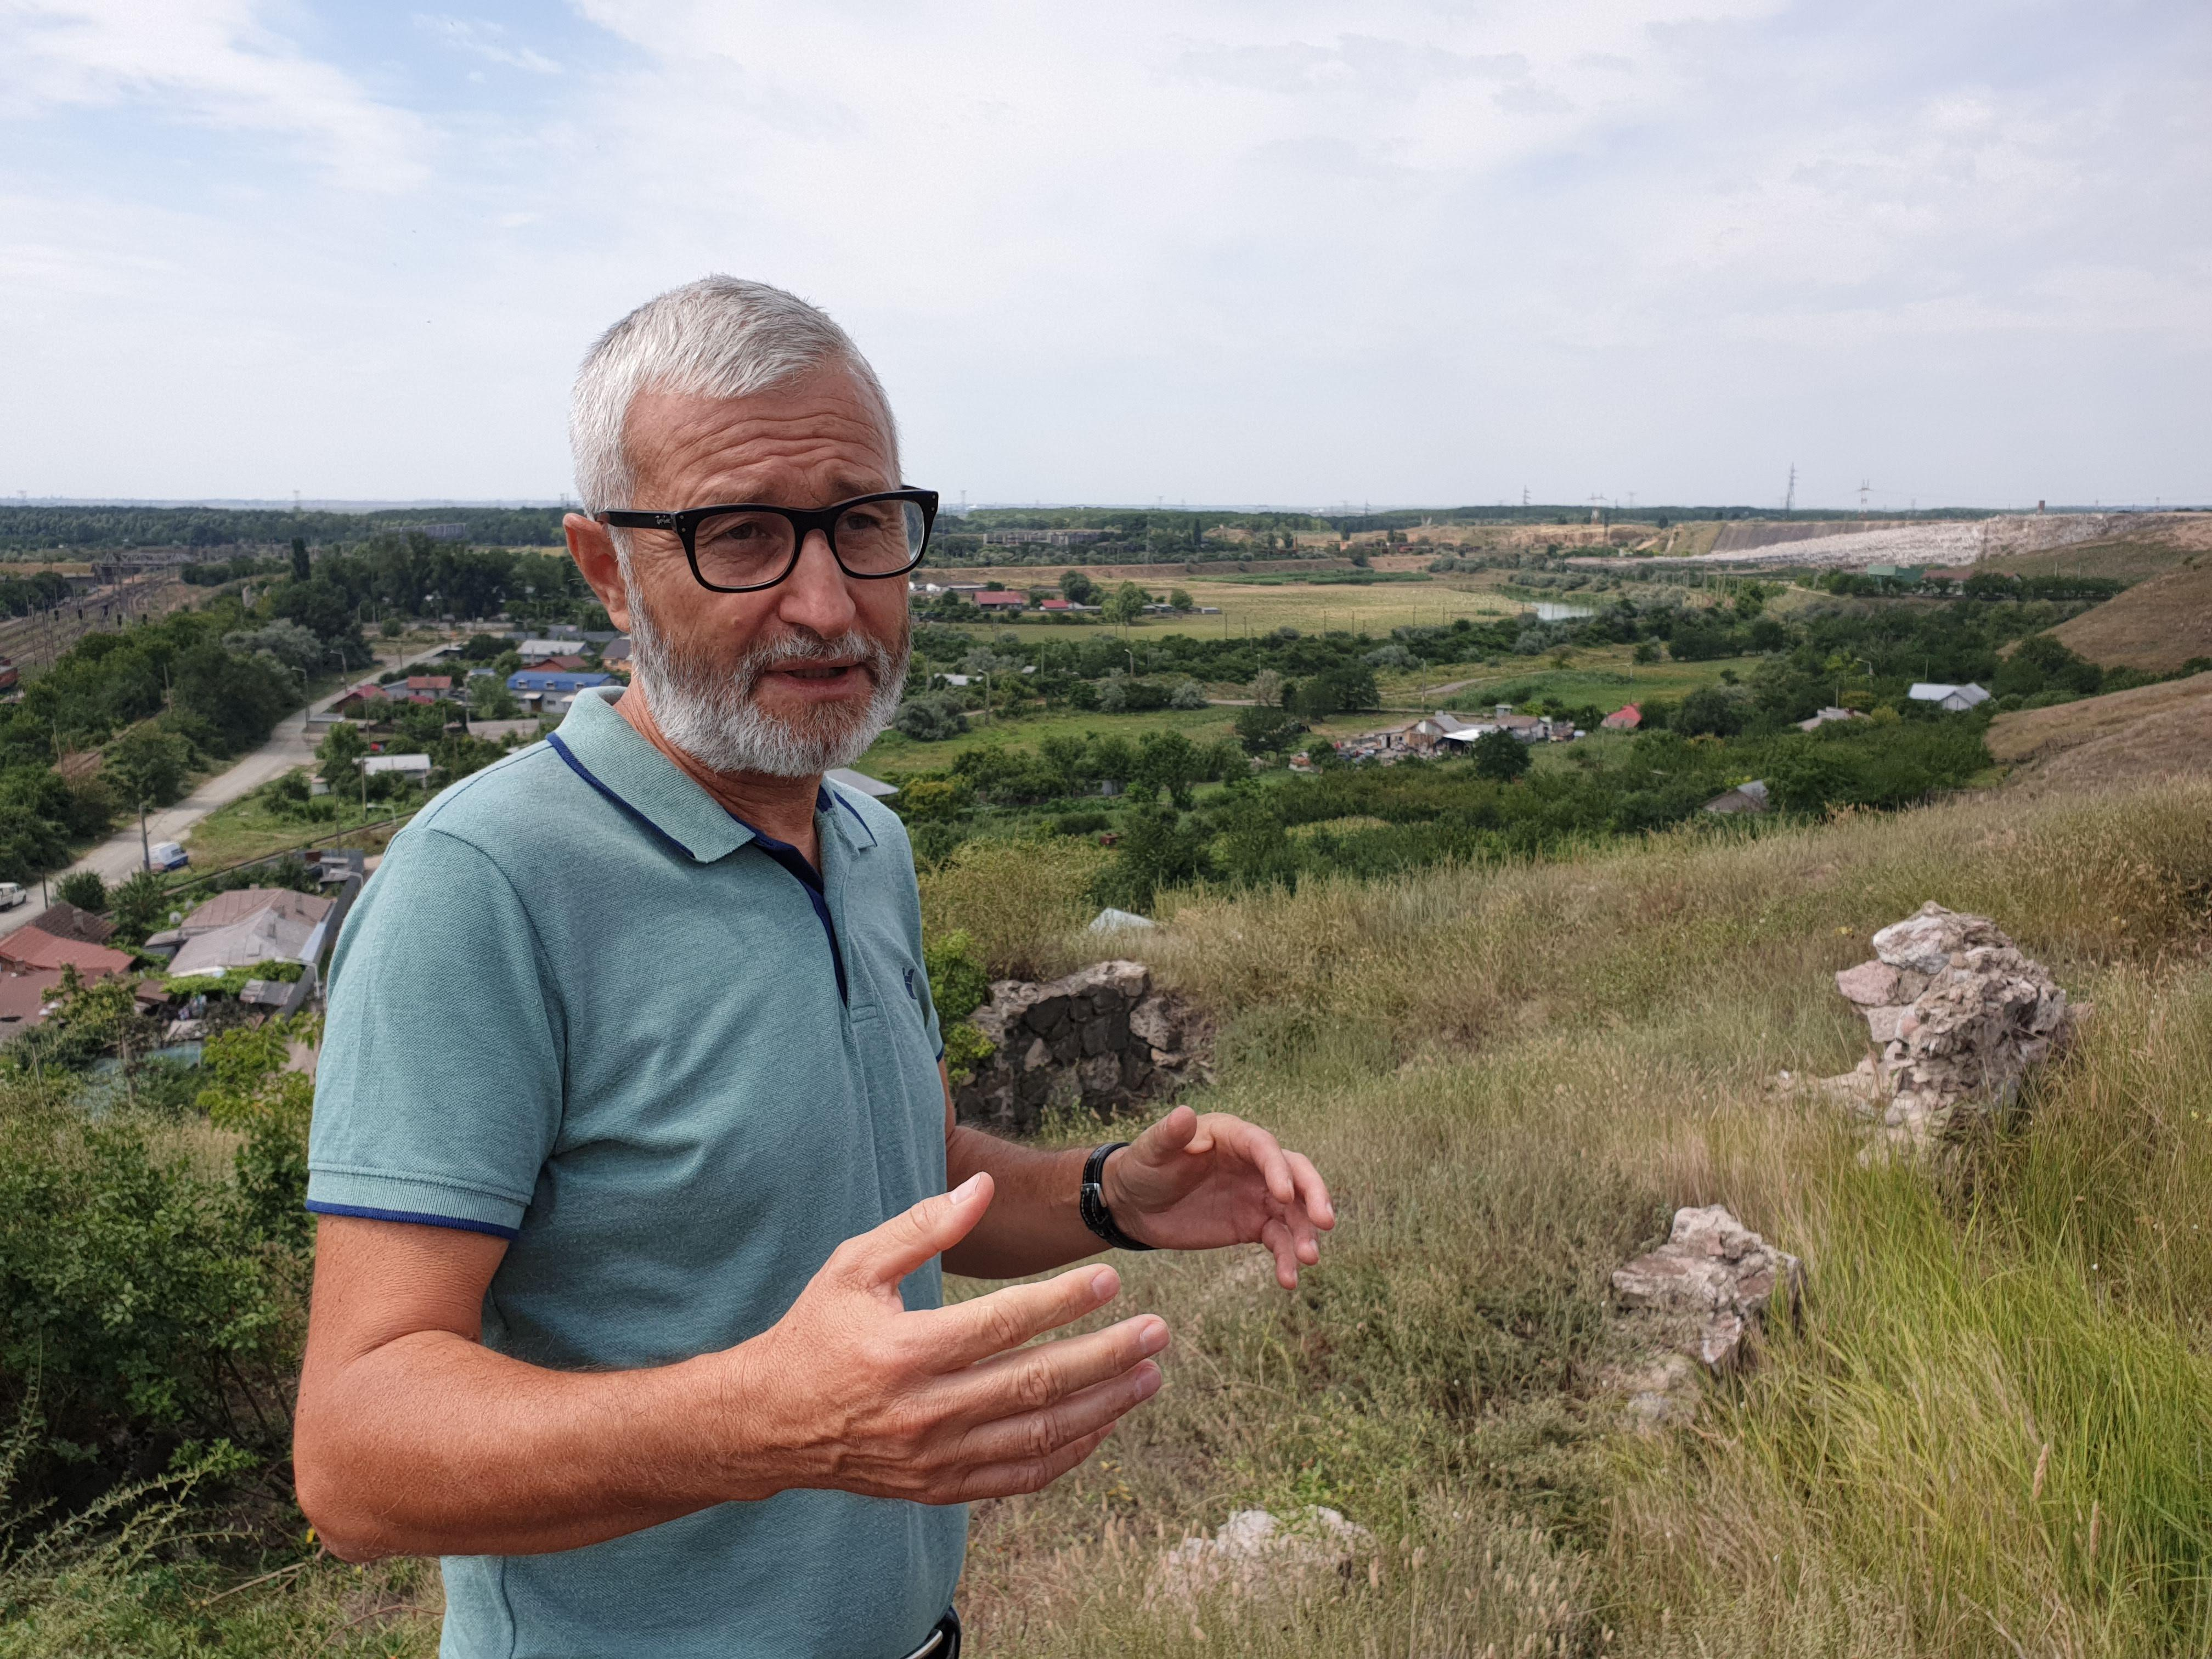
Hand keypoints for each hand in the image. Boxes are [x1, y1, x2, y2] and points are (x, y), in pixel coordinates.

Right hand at [729, 1172, 1168, 1504]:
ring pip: (1039, 1435)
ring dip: (1103, 1407)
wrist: (770, 1424)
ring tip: (1149, 1375)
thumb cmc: (817, 1331)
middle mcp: (924, 1412)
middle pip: (1034, 1384)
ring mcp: (936, 1458)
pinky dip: (1070, 1453)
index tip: (1109, 1279)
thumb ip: (921, 1226)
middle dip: (1105, 1356)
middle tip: (1156, 1331)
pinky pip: (1021, 1476)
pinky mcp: (942, 1487)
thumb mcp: (853, 1266)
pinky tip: (1104, 1423)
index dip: (1061, 1302)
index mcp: (903, 1352)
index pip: (1001, 1325)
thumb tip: (983, 1187)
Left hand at [1103, 1107, 1334, 1287]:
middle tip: (1324, 1221)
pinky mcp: (1253, 1224)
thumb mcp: (1151, 1150)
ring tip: (1308, 1259)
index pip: (1264, 1147)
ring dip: (1306, 1233)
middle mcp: (1254, 1163)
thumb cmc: (1143, 1167)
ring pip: (1294, 1210)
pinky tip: (1288, 1279)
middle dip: (1314, 1195)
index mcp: (1233, 1136)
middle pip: (1296, 1173)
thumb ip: (1169, 1135)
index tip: (1283, 1194)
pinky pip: (1279, 1239)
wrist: (1135, 1205)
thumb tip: (1184, 1114)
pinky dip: (1287, 1257)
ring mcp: (1257, 1195)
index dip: (1277, 1168)